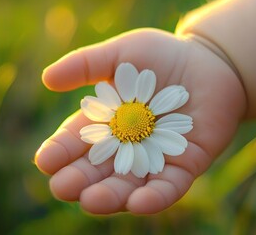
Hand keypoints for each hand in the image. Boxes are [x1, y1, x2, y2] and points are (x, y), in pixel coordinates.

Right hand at [34, 28, 246, 213]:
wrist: (210, 61)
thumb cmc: (162, 56)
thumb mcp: (121, 53)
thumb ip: (86, 65)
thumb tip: (47, 79)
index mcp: (105, 123)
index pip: (77, 143)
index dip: (61, 152)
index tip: (45, 161)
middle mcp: (126, 147)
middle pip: (98, 170)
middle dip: (80, 180)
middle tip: (62, 188)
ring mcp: (156, 159)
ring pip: (129, 185)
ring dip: (111, 196)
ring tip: (92, 201)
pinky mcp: (186, 165)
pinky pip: (169, 187)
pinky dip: (154, 197)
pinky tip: (138, 203)